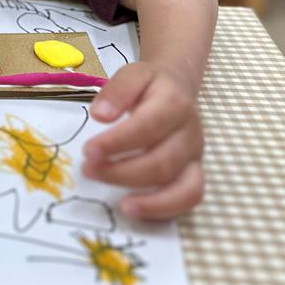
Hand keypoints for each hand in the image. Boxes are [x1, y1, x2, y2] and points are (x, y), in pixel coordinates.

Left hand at [82, 61, 203, 219]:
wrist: (178, 88)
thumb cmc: (150, 86)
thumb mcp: (132, 74)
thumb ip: (117, 90)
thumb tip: (100, 115)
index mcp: (174, 104)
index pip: (148, 127)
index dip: (117, 143)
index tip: (89, 151)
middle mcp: (190, 133)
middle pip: (162, 162)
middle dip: (123, 173)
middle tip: (90, 171)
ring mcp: (195, 156)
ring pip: (183, 187)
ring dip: (148, 200)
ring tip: (120, 205)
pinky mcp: (195, 173)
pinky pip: (190, 198)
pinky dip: (164, 209)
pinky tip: (135, 209)